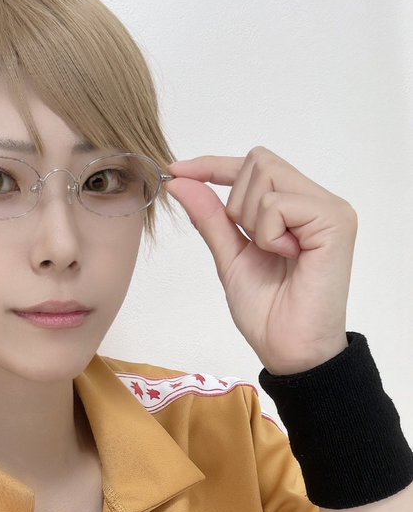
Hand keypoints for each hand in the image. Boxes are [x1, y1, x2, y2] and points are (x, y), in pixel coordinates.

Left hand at [164, 146, 357, 374]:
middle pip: (258, 161)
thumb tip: (180, 181)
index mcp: (296, 205)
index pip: (253, 164)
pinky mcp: (335, 221)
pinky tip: (289, 257)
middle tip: (254, 246)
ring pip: (266, 177)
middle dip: (237, 204)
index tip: (175, 171)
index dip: (212, 165)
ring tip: (275, 255)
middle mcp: (317, 199)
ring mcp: (330, 208)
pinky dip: (269, 234)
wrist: (290, 350)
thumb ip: (210, 217)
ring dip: (253, 222)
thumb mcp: (229, 256)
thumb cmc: (268, 311)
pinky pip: (278, 204)